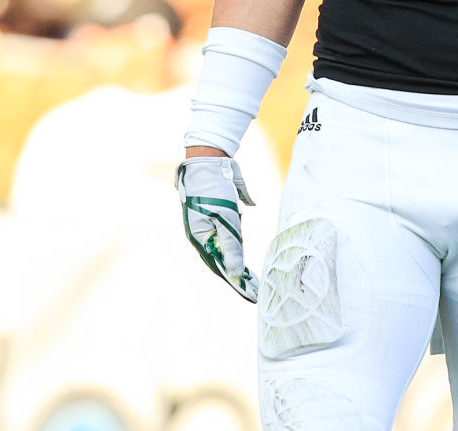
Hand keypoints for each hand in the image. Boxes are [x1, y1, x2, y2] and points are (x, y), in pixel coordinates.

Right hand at [177, 156, 258, 301]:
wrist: (207, 161)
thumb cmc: (215, 188)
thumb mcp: (226, 216)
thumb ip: (231, 243)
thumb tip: (236, 270)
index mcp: (201, 238)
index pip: (221, 267)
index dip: (236, 282)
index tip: (251, 296)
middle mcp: (202, 236)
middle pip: (222, 263)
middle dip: (238, 279)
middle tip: (256, 292)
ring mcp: (206, 228)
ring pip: (223, 253)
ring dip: (237, 268)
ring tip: (251, 281)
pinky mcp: (213, 219)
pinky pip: (224, 241)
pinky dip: (233, 253)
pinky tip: (242, 261)